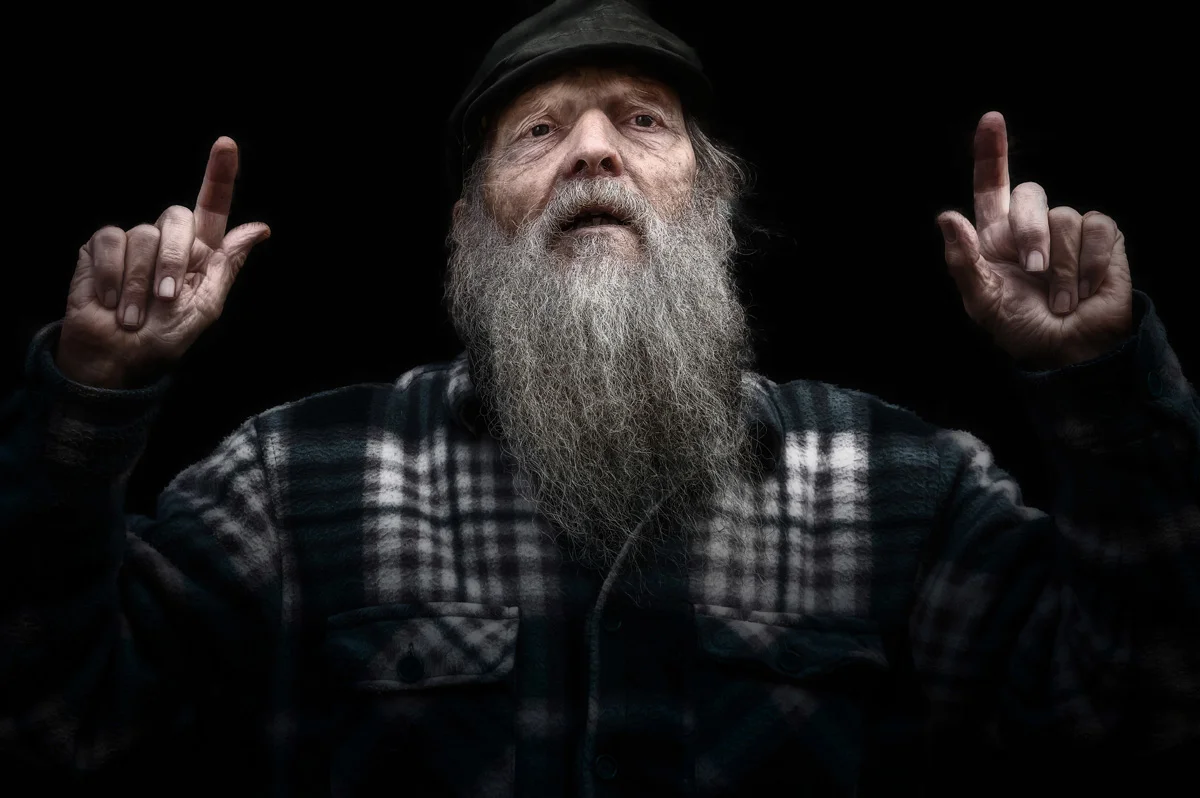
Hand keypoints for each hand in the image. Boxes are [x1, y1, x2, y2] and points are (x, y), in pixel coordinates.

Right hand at [56, 137, 270, 388]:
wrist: (117, 360)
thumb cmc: (163, 340)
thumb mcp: (205, 308)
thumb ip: (227, 265)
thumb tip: (259, 228)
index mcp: (200, 254)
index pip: (212, 207)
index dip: (219, 175)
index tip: (226, 145)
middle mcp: (167, 242)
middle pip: (176, 218)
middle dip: (173, 261)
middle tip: (165, 300)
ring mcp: (132, 243)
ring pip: (142, 235)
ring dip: (138, 283)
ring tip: (134, 314)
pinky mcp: (99, 248)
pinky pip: (109, 241)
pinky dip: (110, 276)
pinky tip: (108, 300)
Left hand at [936, 112, 1132, 368]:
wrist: (1068, 351)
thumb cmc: (1021, 328)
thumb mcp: (983, 302)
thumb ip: (962, 261)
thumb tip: (946, 217)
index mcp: (995, 238)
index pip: (992, 186)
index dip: (992, 152)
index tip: (991, 120)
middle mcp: (1031, 228)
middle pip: (1032, 195)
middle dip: (1030, 233)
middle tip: (1032, 273)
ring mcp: (1068, 231)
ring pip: (1065, 216)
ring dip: (1062, 266)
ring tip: (1059, 298)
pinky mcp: (1104, 239)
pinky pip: (1097, 227)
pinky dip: (1091, 263)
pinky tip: (1086, 289)